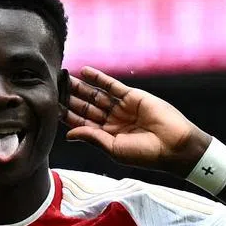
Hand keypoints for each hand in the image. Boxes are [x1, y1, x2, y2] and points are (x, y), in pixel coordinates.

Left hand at [64, 66, 211, 177]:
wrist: (173, 144)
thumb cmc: (144, 154)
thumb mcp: (113, 149)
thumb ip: (91, 137)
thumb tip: (68, 134)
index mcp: (106, 137)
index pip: (82, 124)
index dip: (68, 116)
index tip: (52, 108)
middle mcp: (112, 122)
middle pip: (86, 108)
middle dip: (70, 99)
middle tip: (54, 88)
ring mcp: (122, 108)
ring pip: (96, 95)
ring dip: (80, 87)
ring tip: (64, 78)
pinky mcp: (132, 96)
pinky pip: (112, 85)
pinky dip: (98, 77)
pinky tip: (84, 71)